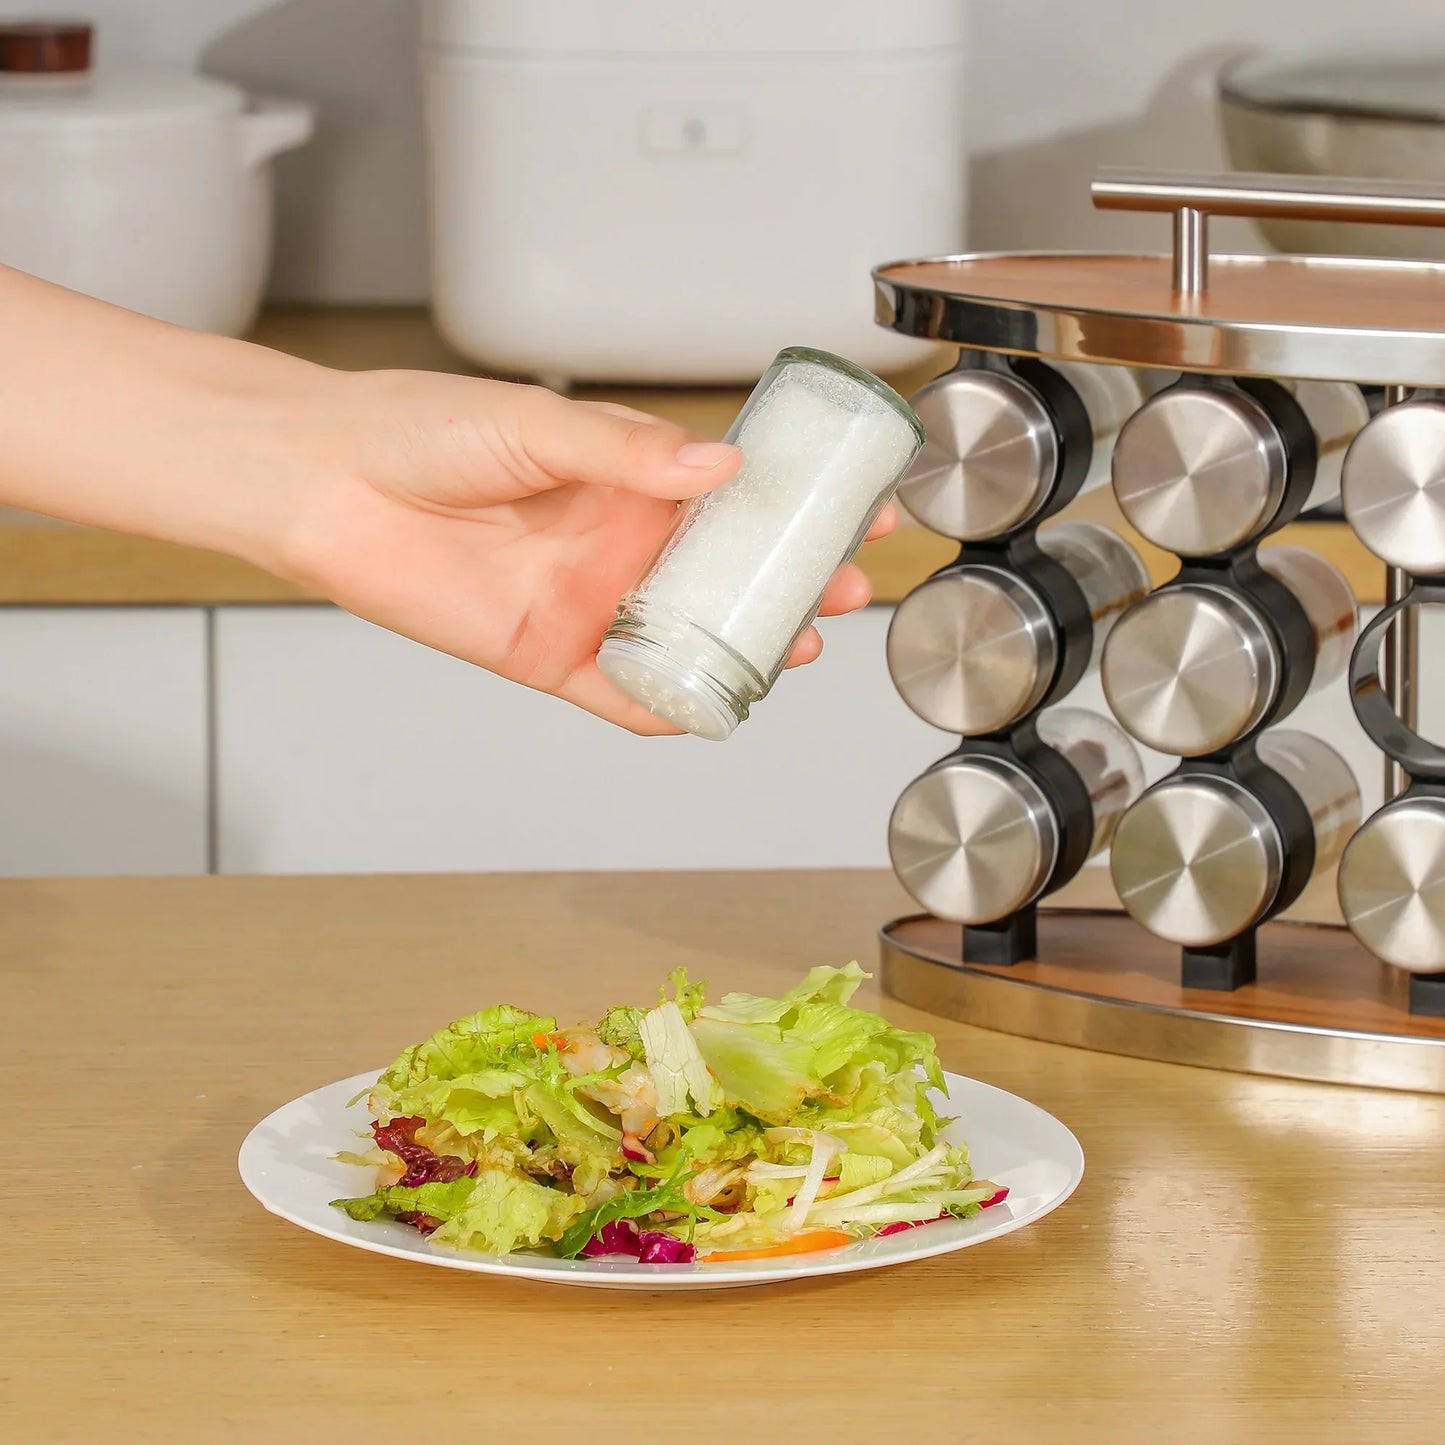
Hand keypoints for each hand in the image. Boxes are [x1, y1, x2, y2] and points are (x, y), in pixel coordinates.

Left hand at [280, 371, 895, 733]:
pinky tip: (712, 707)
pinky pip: (623, 694)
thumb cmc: (416, 431)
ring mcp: (590, 602)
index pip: (736, 497)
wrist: (325, 483)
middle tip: (844, 588)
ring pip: (690, 638)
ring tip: (797, 644)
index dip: (798, 505)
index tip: (858, 505)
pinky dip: (669, 708)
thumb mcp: (531, 422)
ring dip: (748, 646)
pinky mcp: (549, 654)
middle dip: (792, 583)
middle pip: (729, 575)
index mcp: (628, 478)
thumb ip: (622, 450)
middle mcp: (619, 543)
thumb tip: (715, 465)